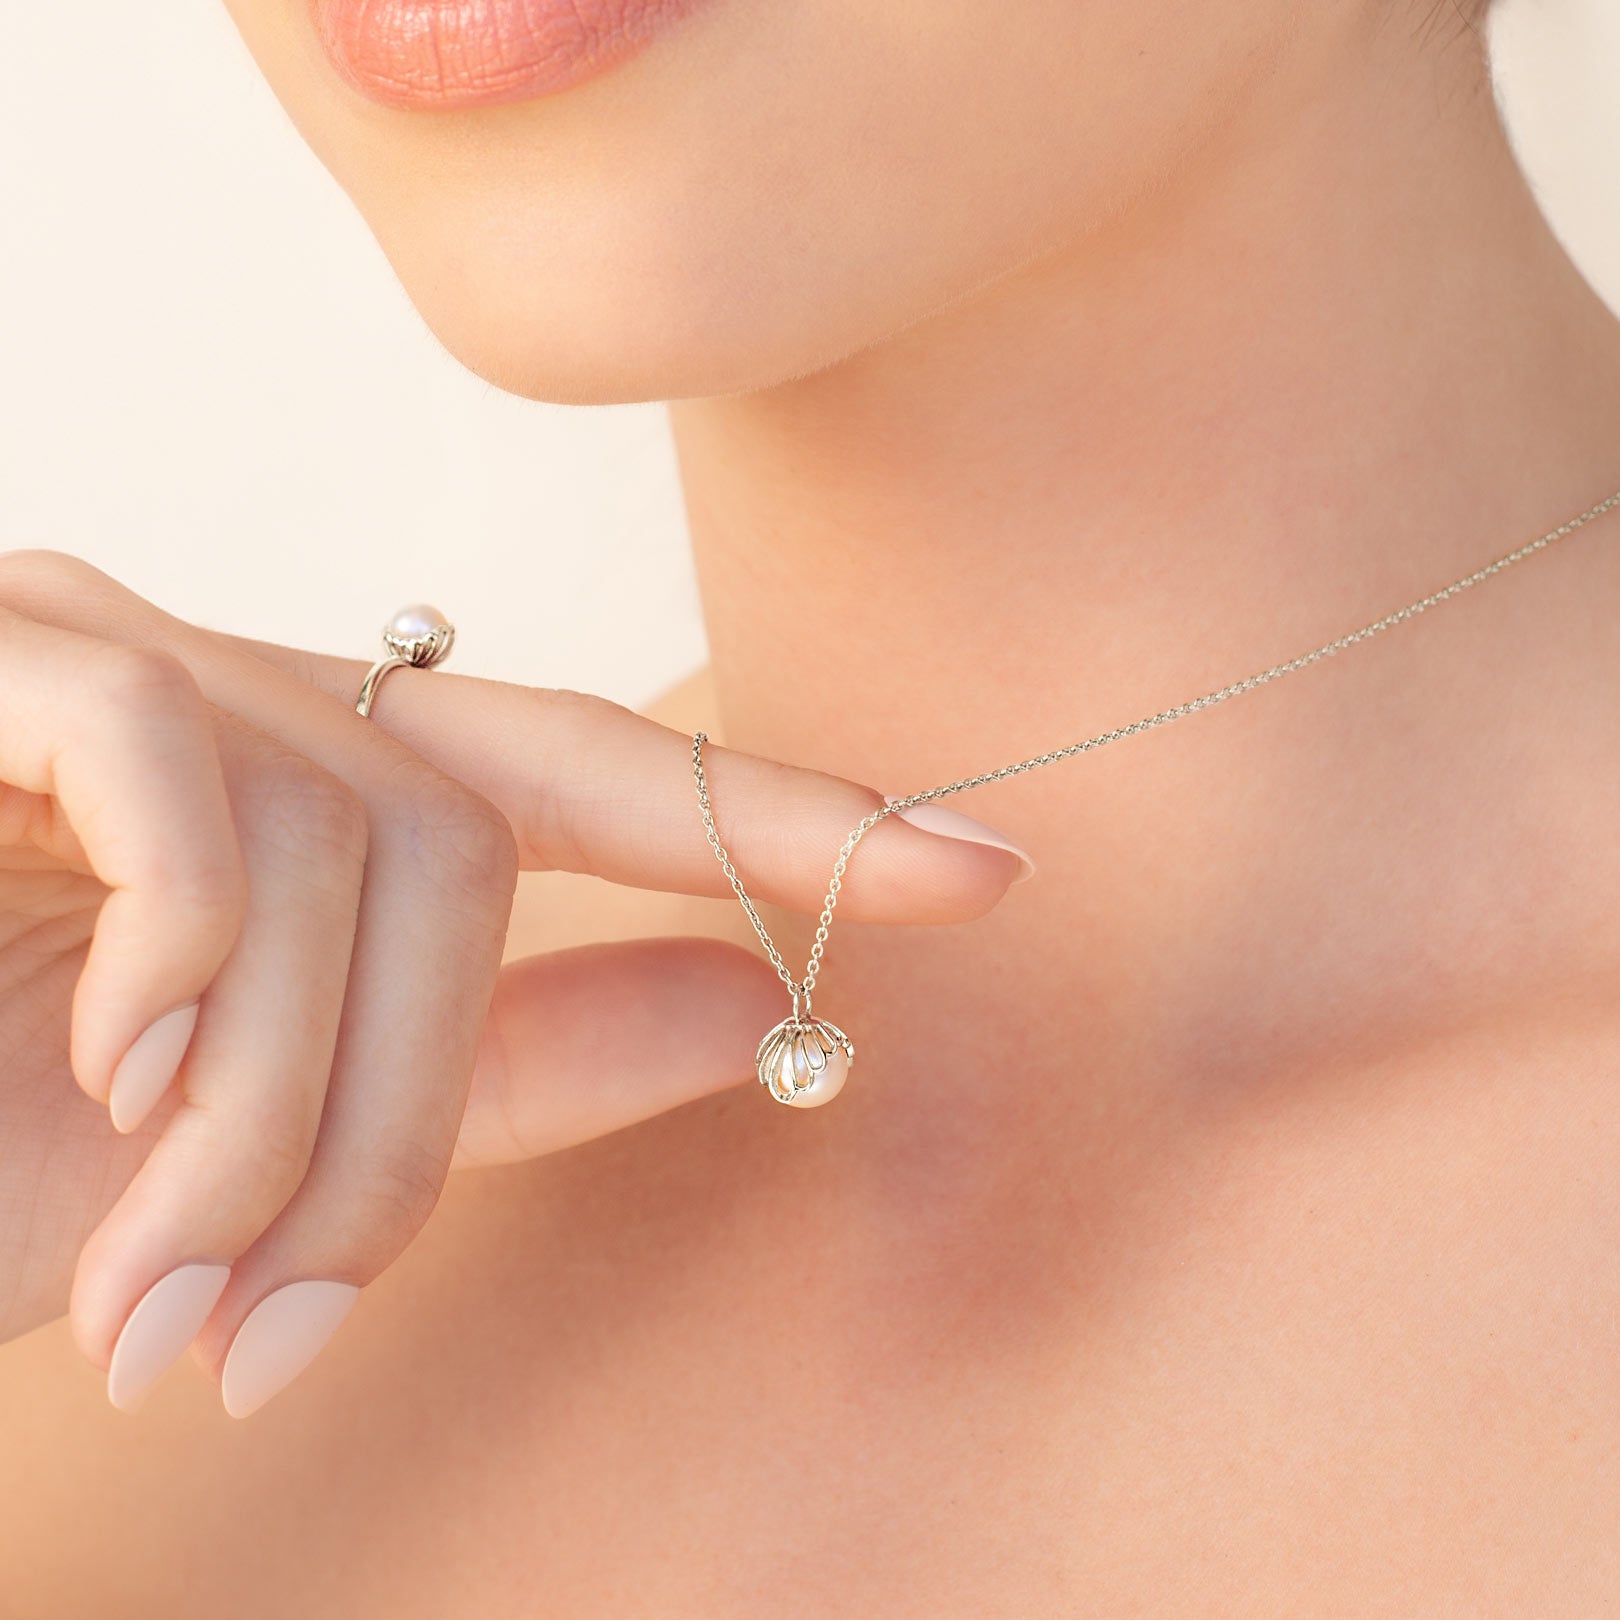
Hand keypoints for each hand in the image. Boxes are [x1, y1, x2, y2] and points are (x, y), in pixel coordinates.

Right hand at [0, 551, 1027, 1414]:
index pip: (601, 773)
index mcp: (316, 790)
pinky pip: (190, 783)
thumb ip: (507, 1071)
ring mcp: (114, 650)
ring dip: (287, 1105)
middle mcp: (235, 685)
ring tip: (177, 1277)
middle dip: (407, 1103)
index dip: (787, 821)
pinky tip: (111, 1075)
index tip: (981, 873)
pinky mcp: (6, 653)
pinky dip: (190, 964)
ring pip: (350, 843)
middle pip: (465, 848)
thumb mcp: (259, 1146)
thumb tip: (756, 1017)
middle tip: (288, 1311)